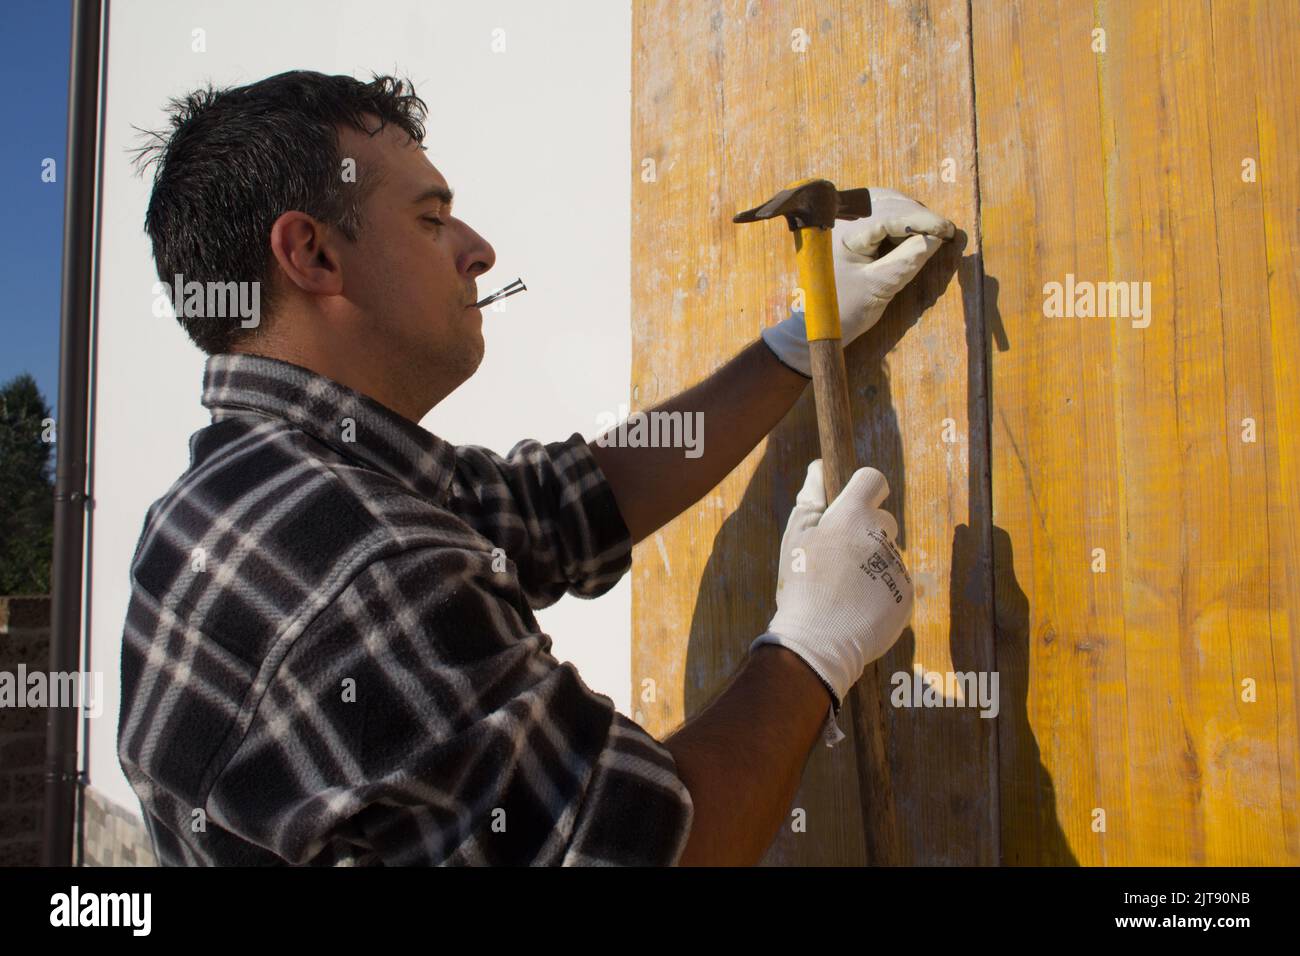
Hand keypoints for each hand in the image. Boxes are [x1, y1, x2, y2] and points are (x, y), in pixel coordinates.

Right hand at [751, 459, 913, 715]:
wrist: (820, 641)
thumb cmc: (802, 584)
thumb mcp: (796, 536)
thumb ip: (810, 498)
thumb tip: (819, 466)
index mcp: (853, 516)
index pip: (872, 480)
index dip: (861, 489)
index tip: (849, 506)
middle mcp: (881, 536)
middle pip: (883, 519)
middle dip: (864, 532)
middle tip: (837, 558)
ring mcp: (897, 567)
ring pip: (887, 554)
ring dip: (870, 564)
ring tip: (843, 590)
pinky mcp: (906, 595)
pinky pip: (895, 583)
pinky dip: (879, 591)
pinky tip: (856, 606)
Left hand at [760, 187, 954, 376]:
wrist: (815, 324)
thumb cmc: (842, 311)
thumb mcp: (879, 288)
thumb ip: (907, 261)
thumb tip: (935, 238)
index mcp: (842, 234)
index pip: (890, 215)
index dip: (922, 220)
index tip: (948, 229)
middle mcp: (838, 218)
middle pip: (888, 202)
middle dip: (918, 215)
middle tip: (944, 232)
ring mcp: (838, 219)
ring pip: (883, 202)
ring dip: (909, 215)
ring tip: (930, 234)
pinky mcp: (844, 225)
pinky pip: (875, 211)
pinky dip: (897, 218)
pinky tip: (911, 233)